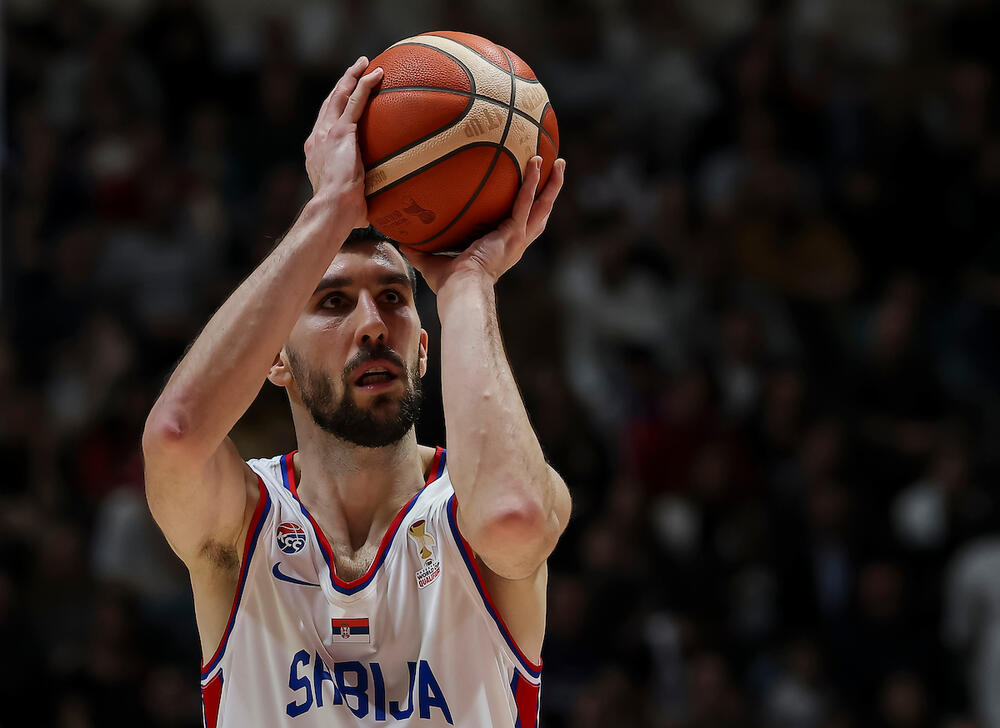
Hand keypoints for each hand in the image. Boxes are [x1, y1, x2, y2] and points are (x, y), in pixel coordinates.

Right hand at [304, 57, 383, 228]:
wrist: (331, 209)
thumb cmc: (341, 215)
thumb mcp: (351, 205)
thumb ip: (359, 203)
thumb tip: (372, 218)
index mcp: (317, 153)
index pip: (325, 125)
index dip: (334, 110)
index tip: (344, 102)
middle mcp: (318, 138)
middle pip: (329, 103)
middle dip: (341, 85)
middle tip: (353, 72)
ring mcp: (327, 132)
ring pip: (339, 96)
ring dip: (351, 77)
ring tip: (364, 63)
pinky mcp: (341, 131)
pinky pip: (355, 101)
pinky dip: (365, 84)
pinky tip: (376, 72)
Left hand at [401, 156, 565, 293]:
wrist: (461, 289)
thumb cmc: (450, 285)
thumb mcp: (433, 264)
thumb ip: (421, 251)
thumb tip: (402, 242)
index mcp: (503, 250)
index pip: (520, 226)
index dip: (528, 212)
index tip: (531, 198)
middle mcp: (516, 243)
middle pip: (541, 214)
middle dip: (550, 193)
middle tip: (557, 171)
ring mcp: (517, 238)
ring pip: (542, 206)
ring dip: (552, 184)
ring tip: (558, 162)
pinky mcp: (513, 232)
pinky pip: (524, 201)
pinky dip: (531, 182)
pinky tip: (534, 162)